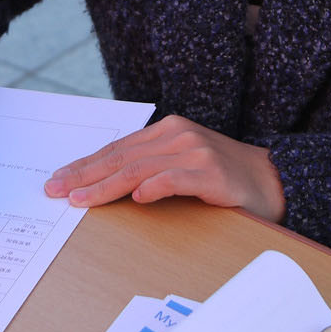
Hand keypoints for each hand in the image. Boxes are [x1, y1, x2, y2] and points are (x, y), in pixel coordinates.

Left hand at [43, 113, 285, 220]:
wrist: (275, 180)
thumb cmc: (224, 177)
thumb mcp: (183, 164)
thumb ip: (151, 167)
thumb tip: (107, 185)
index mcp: (168, 130)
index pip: (117, 149)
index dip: (84, 165)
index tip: (57, 180)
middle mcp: (178, 135)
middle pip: (121, 158)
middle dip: (84, 176)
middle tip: (55, 191)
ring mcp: (196, 152)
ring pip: (140, 169)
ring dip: (106, 186)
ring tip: (80, 200)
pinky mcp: (213, 174)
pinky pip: (177, 179)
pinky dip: (154, 188)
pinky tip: (135, 198)